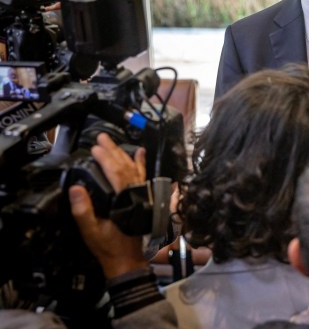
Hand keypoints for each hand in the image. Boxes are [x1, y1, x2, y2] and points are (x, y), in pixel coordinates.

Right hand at [68, 133, 148, 278]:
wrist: (128, 260)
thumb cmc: (109, 246)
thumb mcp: (90, 231)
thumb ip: (83, 210)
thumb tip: (76, 188)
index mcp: (124, 200)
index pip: (115, 173)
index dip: (105, 158)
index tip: (94, 148)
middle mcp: (136, 195)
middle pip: (125, 167)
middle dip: (113, 151)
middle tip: (102, 138)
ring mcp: (142, 196)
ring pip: (135, 170)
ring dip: (124, 155)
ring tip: (115, 143)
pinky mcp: (143, 199)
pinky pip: (142, 178)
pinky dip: (141, 164)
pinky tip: (140, 154)